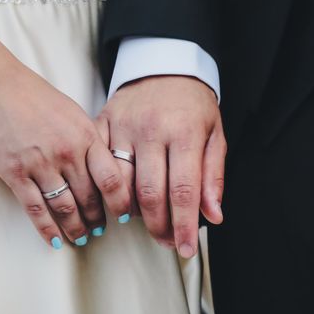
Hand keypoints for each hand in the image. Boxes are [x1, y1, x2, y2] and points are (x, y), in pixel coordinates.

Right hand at [0, 63, 130, 248]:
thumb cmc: (36, 98)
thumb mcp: (73, 113)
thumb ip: (90, 140)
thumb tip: (105, 169)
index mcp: (86, 135)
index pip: (112, 178)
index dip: (120, 202)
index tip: (123, 215)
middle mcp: (67, 152)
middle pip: (89, 197)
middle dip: (96, 218)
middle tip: (99, 230)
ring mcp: (40, 164)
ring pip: (65, 208)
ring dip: (75, 227)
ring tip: (79, 237)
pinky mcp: (16, 174)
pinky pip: (36, 209)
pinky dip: (47, 229)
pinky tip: (54, 240)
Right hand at [97, 76, 225, 257]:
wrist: (164, 64)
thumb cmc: (193, 103)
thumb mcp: (215, 134)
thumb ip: (213, 176)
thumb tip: (213, 216)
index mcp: (184, 133)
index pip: (183, 191)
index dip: (182, 226)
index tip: (184, 248)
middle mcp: (151, 130)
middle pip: (149, 193)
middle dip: (157, 226)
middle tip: (165, 240)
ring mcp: (123, 126)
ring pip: (120, 182)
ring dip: (131, 211)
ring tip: (143, 223)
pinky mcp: (103, 123)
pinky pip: (97, 163)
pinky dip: (105, 186)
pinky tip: (117, 199)